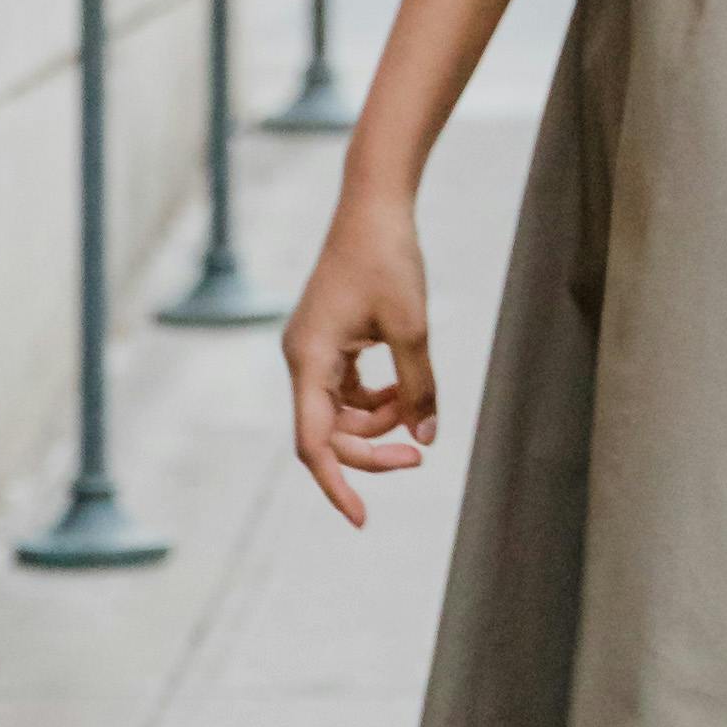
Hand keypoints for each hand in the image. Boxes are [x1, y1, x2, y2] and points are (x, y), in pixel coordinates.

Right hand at [286, 186, 436, 523]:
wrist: (373, 207)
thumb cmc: (388, 260)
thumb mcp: (411, 329)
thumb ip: (418, 389)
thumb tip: (424, 440)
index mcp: (308, 360)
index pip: (315, 444)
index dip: (337, 485)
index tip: (362, 518)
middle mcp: (301, 359)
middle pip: (329, 433)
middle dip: (373, 450)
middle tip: (421, 454)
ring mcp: (312, 351)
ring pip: (340, 414)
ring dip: (378, 421)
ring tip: (416, 402)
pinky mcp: (328, 342)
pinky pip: (346, 390)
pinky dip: (376, 399)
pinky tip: (405, 388)